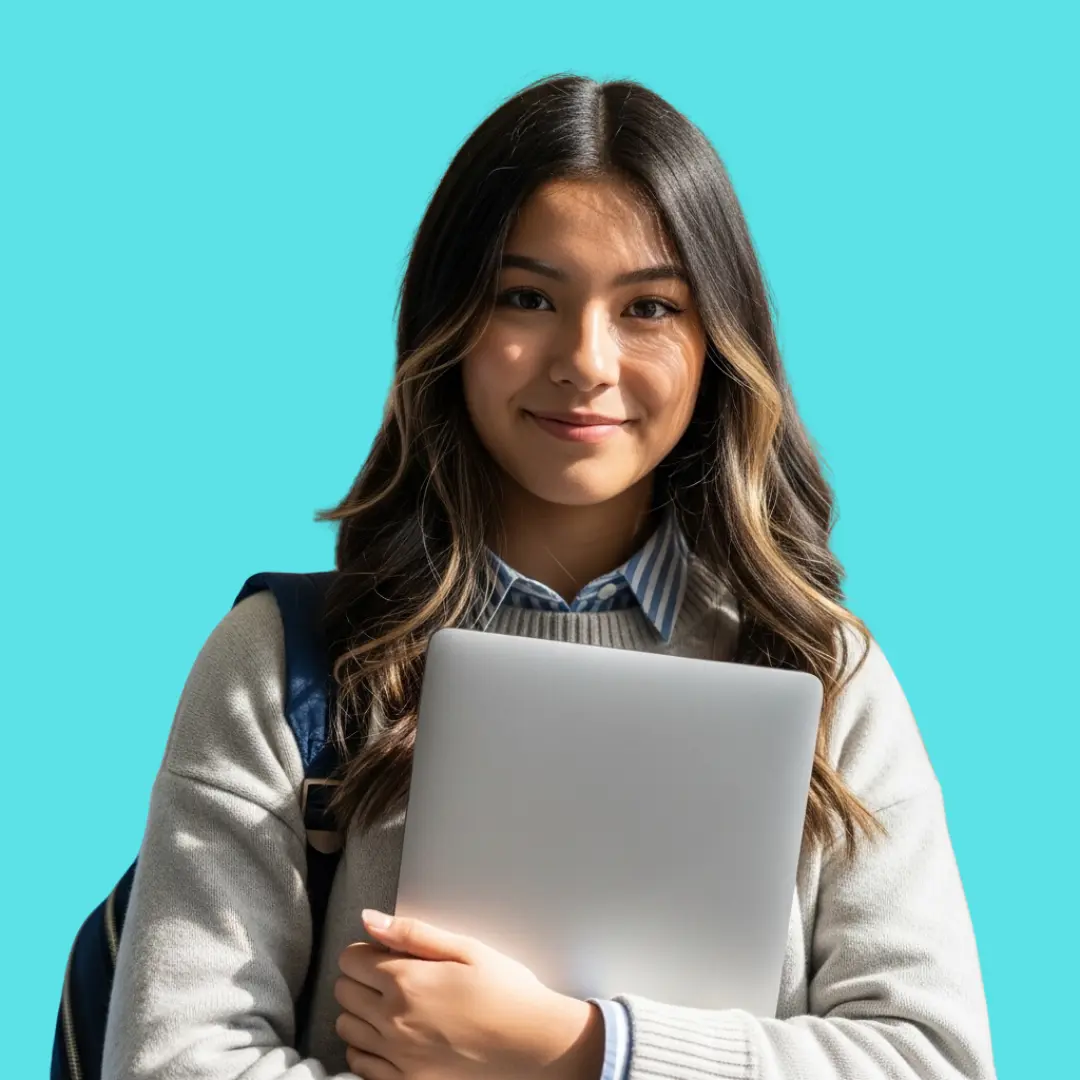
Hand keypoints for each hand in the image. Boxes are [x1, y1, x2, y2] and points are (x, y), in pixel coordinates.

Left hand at [334, 909, 604, 1079]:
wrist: (536, 1047)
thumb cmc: (508, 993)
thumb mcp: (466, 948)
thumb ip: (412, 932)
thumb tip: (369, 920)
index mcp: (408, 980)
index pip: (351, 959)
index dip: (365, 950)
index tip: (385, 952)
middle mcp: (394, 1020)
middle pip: (343, 991)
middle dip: (360, 977)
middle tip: (389, 975)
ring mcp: (397, 1056)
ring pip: (345, 1028)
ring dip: (359, 1012)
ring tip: (390, 1005)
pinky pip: (359, 1064)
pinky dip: (365, 1048)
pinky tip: (390, 1037)